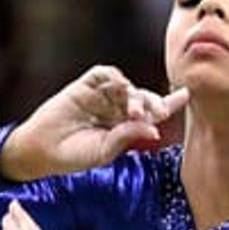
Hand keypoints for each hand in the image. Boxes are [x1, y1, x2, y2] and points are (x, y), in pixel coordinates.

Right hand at [0, 66, 187, 181]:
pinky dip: (114, 77)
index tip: (186, 94)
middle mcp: (116, 108)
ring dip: (134, 95)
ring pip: (126, 86)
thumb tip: (154, 129)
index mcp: (125, 125)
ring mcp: (101, 95)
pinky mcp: (85, 86)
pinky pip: (103, 74)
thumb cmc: (74, 155)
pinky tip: (120, 86)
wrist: (42, 149)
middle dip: (152, 103)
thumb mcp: (105, 151)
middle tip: (156, 113)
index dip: (170, 102)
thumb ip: (127, 137)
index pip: (151, 112)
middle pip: (143, 98)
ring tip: (134, 111)